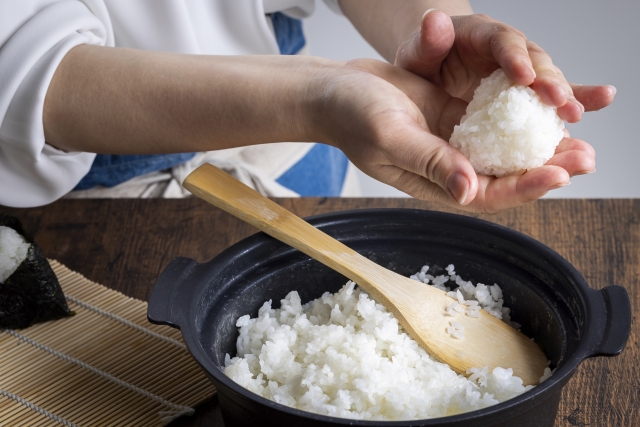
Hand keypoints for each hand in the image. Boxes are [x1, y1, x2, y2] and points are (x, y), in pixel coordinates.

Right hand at [311, 59, 593, 212]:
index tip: (558, 172)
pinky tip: (545, 107)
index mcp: (433, 182)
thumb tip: (467, 189)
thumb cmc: (352, 116)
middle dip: (546, 168)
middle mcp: (448, 168)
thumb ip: (429, 161)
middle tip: (586, 156)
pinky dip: (520, 118)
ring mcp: (454, 142)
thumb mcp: (390, 136)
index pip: (487, 194)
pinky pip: (494, 121)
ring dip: (540, 145)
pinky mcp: (455, 118)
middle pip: (505, 176)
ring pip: (505, 150)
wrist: (336, 90)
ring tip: (578, 135)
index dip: (524, 186)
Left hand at [394, 11, 615, 123]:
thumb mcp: (417, 52)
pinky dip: (572, 102)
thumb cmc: (423, 61)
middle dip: (548, 81)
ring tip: (577, 114)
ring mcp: (520, 72)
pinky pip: (549, 100)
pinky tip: (592, 110)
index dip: (514, 56)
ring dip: (565, 97)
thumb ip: (427, 41)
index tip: (523, 76)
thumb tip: (434, 21)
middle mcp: (508, 50)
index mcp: (482, 34)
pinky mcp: (524, 95)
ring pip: (547, 82)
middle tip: (560, 101)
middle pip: (534, 61)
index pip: (501, 41)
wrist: (431, 72)